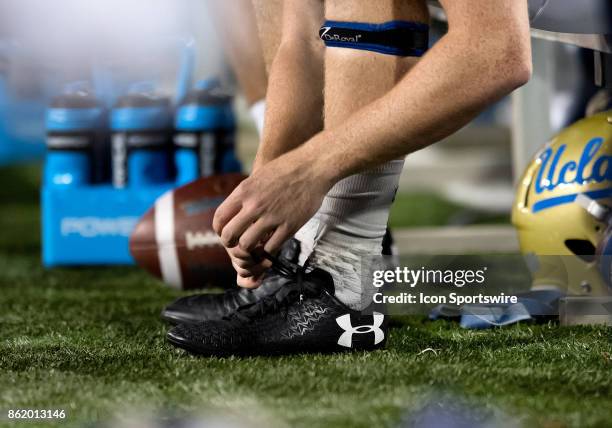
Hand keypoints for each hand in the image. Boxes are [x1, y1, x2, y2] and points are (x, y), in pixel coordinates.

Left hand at [213, 150, 332, 286]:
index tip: (227, 235)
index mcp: (244, 191)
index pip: (219, 218)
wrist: (313, 166)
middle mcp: (254, 205)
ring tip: (255, 250)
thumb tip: (234, 209)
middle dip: (231, 245)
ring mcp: (272, 216)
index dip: (220, 231)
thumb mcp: (258, 176)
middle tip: (239, 246)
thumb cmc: (287, 168)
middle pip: (229, 236)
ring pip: (247, 245)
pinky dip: (268, 253)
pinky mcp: (289, 226)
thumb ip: (245, 194)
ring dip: (249, 251)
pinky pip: (270, 248)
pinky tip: (271, 248)